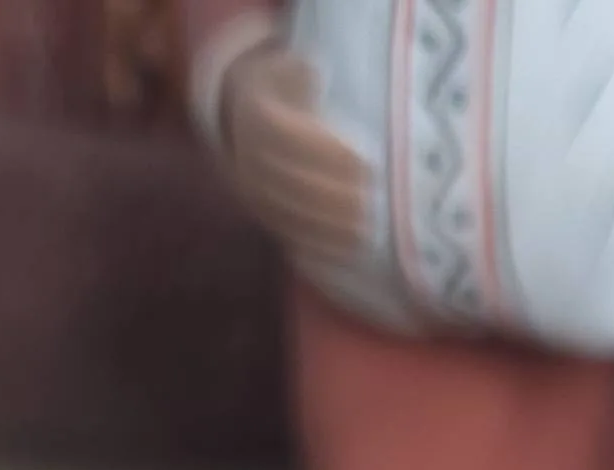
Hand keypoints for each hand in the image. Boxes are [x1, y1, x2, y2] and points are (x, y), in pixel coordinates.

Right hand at [214, 45, 368, 267]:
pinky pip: (291, 236)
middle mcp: (251, 158)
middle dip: (336, 195)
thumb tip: (313, 72)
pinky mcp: (264, 217)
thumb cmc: (279, 94)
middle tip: (374, 203)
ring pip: (292, 213)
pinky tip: (350, 253)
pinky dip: (321, 247)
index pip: (292, 139)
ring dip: (332, 226)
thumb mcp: (283, 72)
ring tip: (368, 231)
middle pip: (293, 181)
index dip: (330, 154)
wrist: (239, 121)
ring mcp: (255, 191)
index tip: (368, 164)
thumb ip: (296, 73)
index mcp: (257, 119)